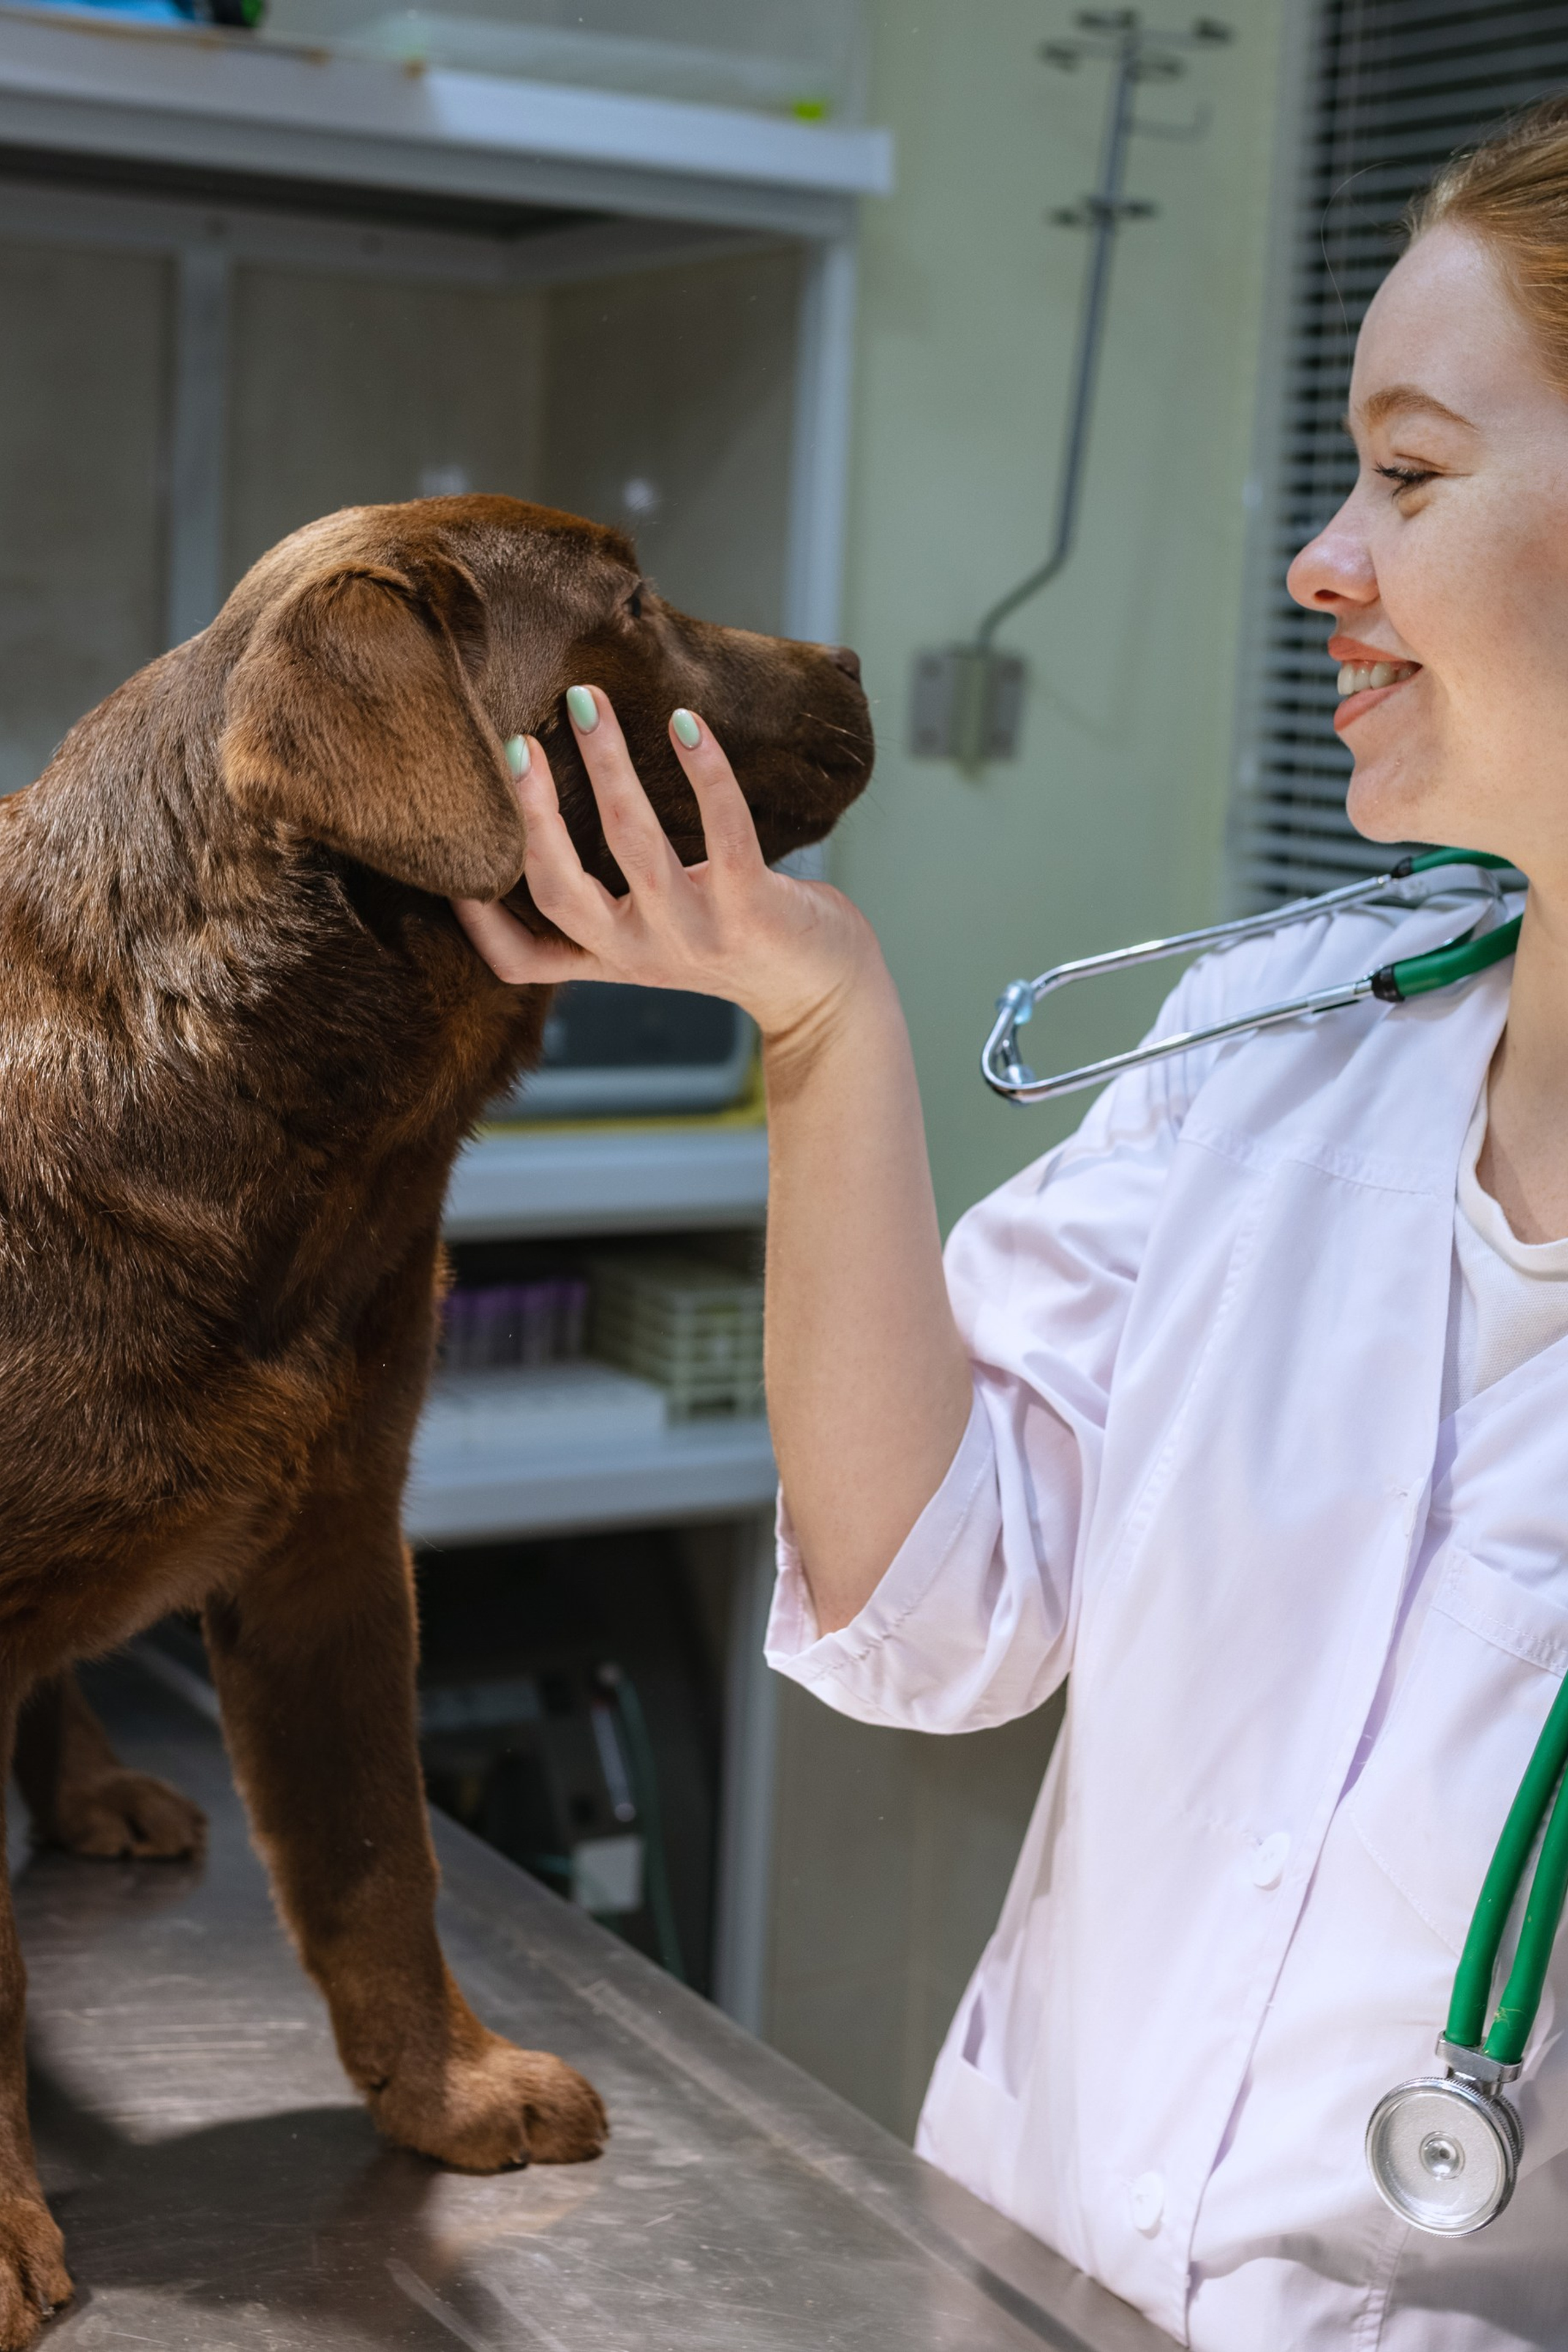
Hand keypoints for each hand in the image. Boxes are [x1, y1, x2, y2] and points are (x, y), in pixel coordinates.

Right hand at [452, 688, 878, 1046]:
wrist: (824, 991)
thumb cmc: (736, 942)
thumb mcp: (657, 936)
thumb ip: (609, 904)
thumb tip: (548, 819)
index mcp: (609, 957)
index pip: (519, 957)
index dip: (475, 918)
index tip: (445, 854)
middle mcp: (640, 952)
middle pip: (558, 888)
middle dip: (530, 812)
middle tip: (513, 741)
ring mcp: (695, 932)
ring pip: (633, 846)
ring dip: (607, 765)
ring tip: (588, 703)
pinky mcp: (752, 907)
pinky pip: (725, 830)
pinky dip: (704, 770)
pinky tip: (686, 724)